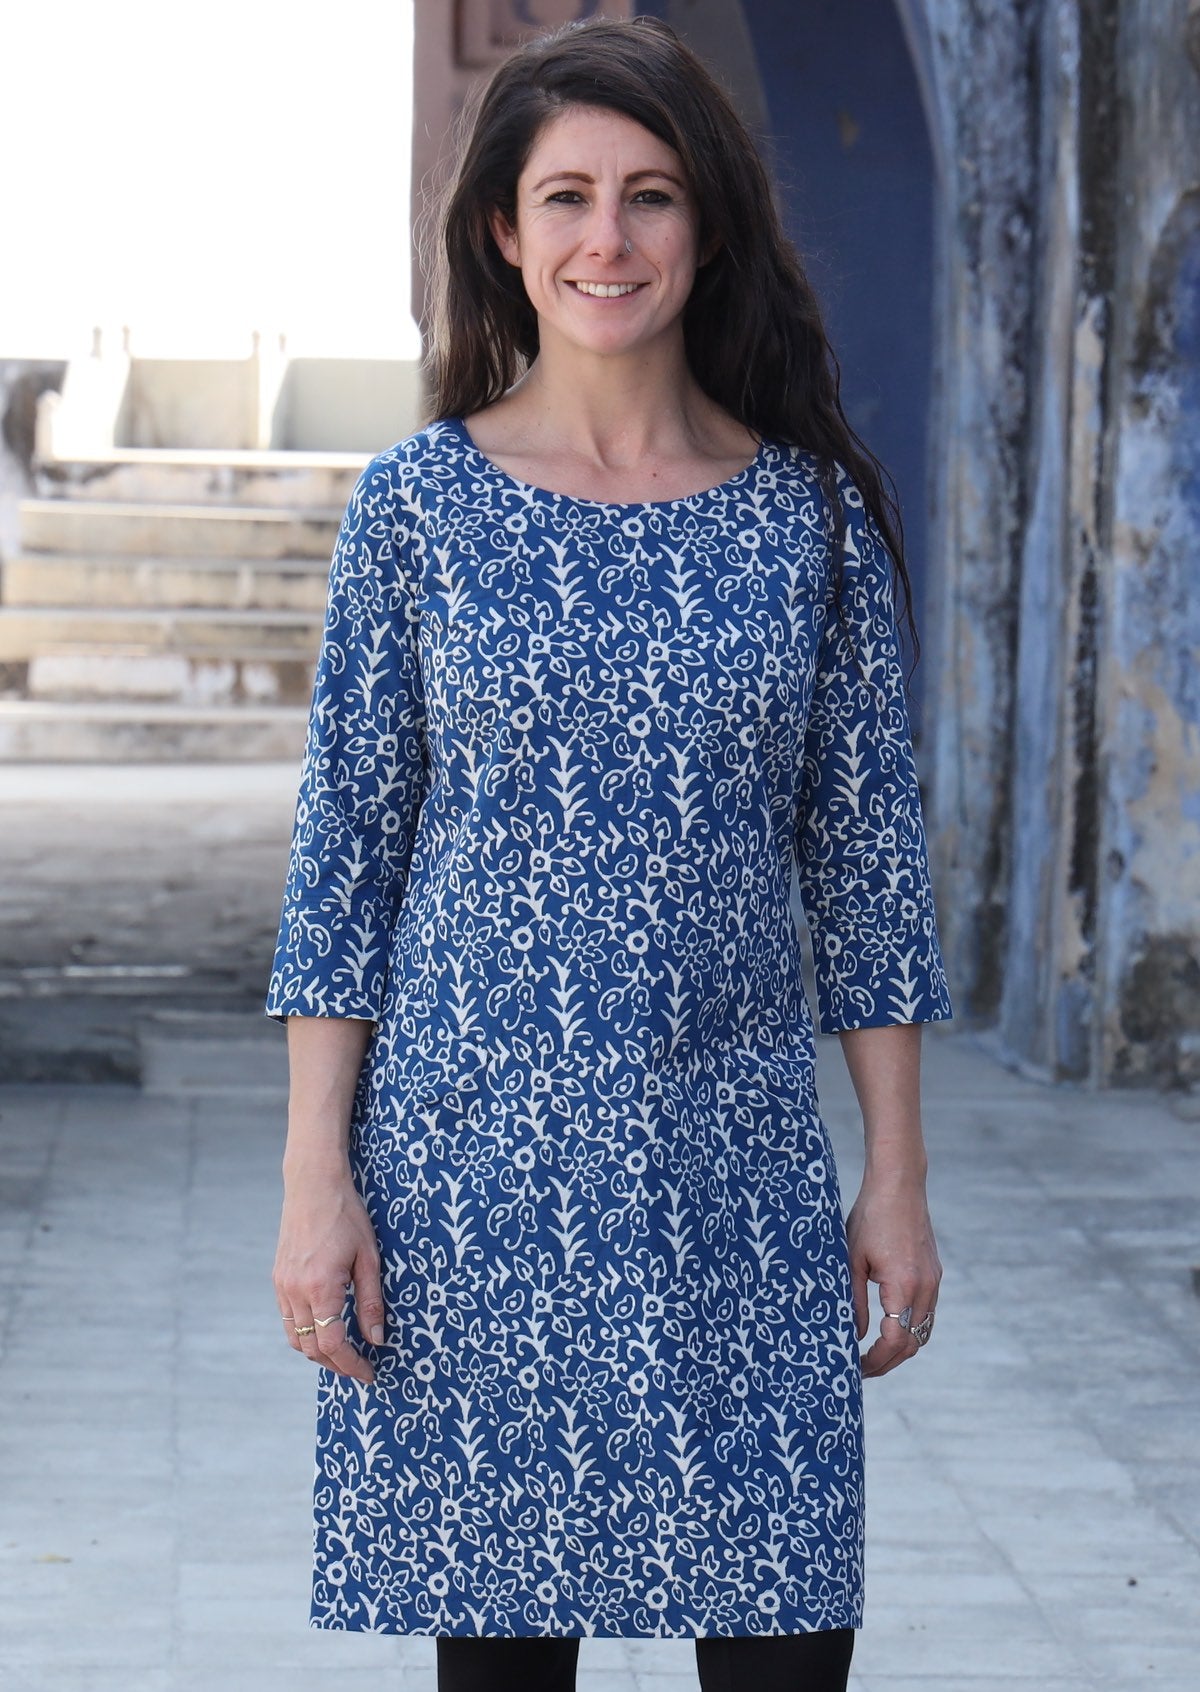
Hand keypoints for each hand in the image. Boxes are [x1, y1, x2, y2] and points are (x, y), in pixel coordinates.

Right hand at [273, 1165, 384, 1385]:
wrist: (313, 1184)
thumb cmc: (347, 1216)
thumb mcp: (369, 1258)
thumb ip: (371, 1301)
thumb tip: (376, 1339)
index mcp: (321, 1287)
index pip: (332, 1344)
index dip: (351, 1365)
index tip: (369, 1374)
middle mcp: (295, 1291)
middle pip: (311, 1348)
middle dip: (336, 1365)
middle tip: (360, 1369)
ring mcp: (283, 1285)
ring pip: (295, 1337)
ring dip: (318, 1352)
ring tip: (344, 1354)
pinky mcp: (278, 1278)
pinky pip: (289, 1319)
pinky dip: (305, 1332)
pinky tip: (325, 1327)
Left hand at [845, 1174, 940, 1377]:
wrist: (899, 1185)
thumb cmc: (869, 1218)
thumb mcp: (852, 1260)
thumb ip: (854, 1301)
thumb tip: (855, 1336)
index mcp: (903, 1285)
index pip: (895, 1341)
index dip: (877, 1361)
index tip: (857, 1368)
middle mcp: (925, 1287)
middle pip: (913, 1343)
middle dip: (888, 1361)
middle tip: (862, 1369)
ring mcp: (934, 1281)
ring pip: (923, 1330)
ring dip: (901, 1347)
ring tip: (874, 1354)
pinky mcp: (934, 1273)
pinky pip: (926, 1312)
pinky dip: (910, 1328)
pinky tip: (888, 1327)